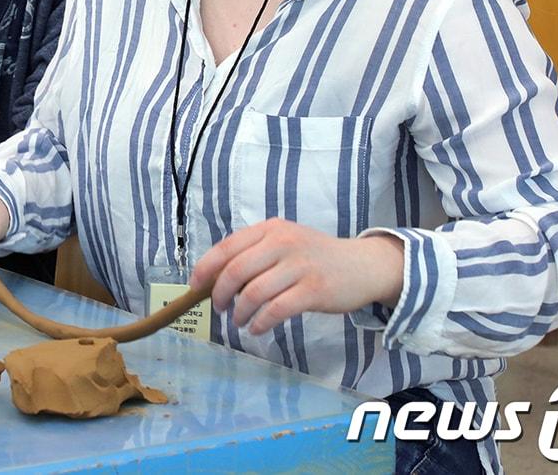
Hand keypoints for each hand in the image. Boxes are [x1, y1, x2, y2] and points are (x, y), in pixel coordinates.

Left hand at [189, 218, 404, 335]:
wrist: (363, 265)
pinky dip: (260, 322)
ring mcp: (299, 266)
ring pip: (253, 293)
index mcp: (270, 229)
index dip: (205, 268)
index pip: (226, 247)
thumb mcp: (284, 243)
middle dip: (219, 294)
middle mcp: (282, 243)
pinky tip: (257, 328)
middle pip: (235, 271)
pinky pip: (276, 310)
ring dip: (239, 312)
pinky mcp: (313, 290)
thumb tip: (216, 279)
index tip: (195, 286)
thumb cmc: (315, 257)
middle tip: (219, 309)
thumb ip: (255, 254)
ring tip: (238, 321)